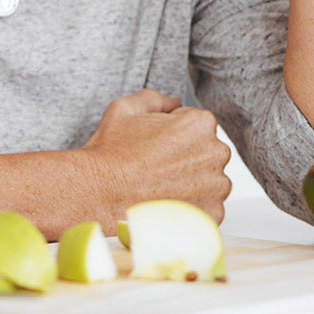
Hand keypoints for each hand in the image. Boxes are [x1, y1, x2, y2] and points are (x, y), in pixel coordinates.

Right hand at [81, 88, 231, 226]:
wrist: (96, 196)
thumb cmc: (109, 156)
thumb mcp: (125, 110)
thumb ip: (154, 99)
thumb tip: (172, 101)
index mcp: (200, 123)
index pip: (197, 126)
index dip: (174, 136)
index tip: (156, 148)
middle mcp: (215, 153)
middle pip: (206, 154)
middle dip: (186, 159)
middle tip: (155, 168)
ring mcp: (216, 187)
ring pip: (209, 182)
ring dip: (191, 185)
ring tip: (159, 188)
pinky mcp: (212, 215)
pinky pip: (207, 208)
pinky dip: (190, 208)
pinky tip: (165, 204)